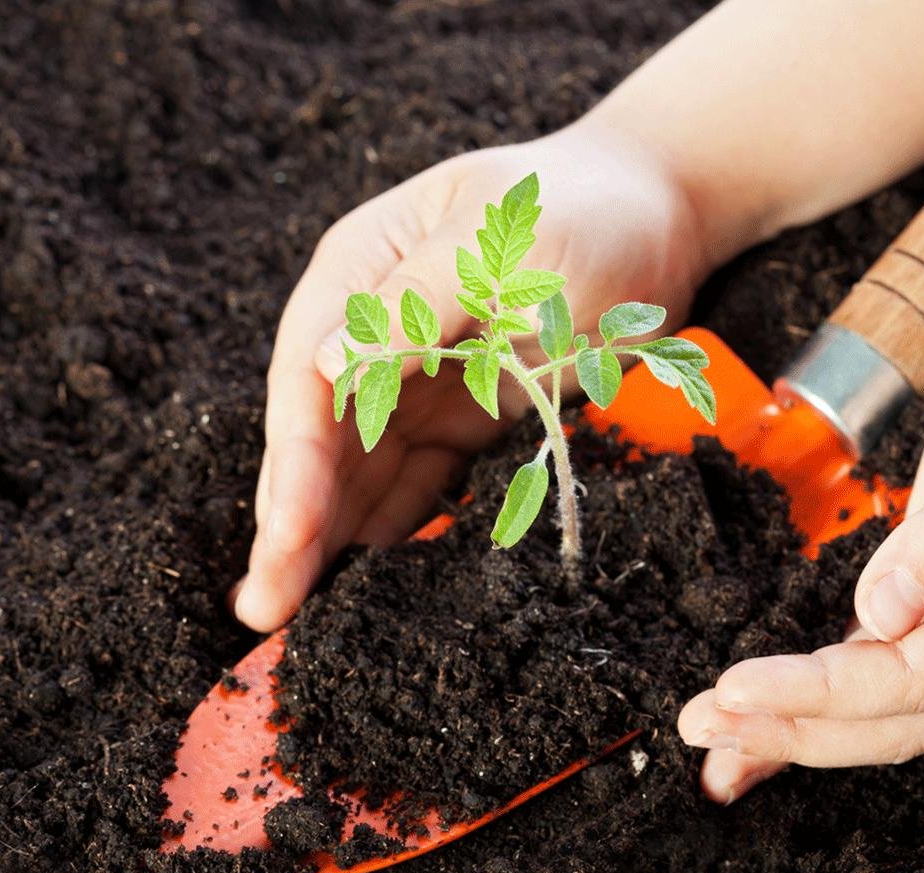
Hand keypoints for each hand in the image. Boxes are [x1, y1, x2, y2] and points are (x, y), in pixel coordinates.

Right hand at [233, 124, 708, 630]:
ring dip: (324, 539)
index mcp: (360, 271)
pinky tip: (359, 586)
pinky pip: (411, 482)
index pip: (308, 379)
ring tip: (285, 614)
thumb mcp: (498, 244)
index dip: (295, 464)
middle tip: (262, 608)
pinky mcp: (457, 416)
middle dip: (289, 522)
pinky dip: (386, 530)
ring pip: (354, 471)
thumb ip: (414, 302)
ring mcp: (412, 377)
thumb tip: (323, 365)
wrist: (660, 214)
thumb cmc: (582, 208)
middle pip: (318, 437)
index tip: (288, 536)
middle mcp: (370, 330)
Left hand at [678, 233, 923, 802]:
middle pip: (898, 717)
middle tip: (699, 726)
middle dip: (794, 729)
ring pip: (886, 708)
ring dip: (798, 729)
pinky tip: (763, 713)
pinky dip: (818, 695)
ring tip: (713, 742)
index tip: (737, 689)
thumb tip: (881, 615)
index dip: (822, 694)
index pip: (920, 678)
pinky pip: (881, 667)